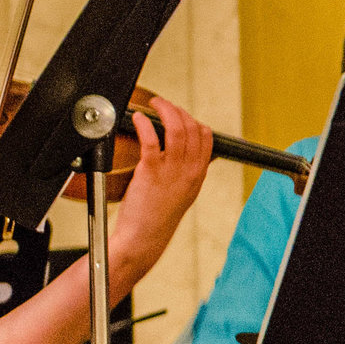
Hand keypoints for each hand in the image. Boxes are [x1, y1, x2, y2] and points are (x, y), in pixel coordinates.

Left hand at [113, 94, 211, 269]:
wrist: (144, 239)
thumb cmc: (157, 218)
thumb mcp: (183, 194)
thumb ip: (187, 174)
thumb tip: (186, 157)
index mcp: (197, 175)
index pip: (206, 138)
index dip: (193, 121)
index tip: (179, 115)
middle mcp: (189, 171)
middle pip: (192, 128)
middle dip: (177, 110)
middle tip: (162, 105)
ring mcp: (171, 171)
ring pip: (176, 128)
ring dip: (164, 110)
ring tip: (154, 104)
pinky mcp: (150, 172)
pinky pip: (151, 139)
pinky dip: (145, 124)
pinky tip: (138, 119)